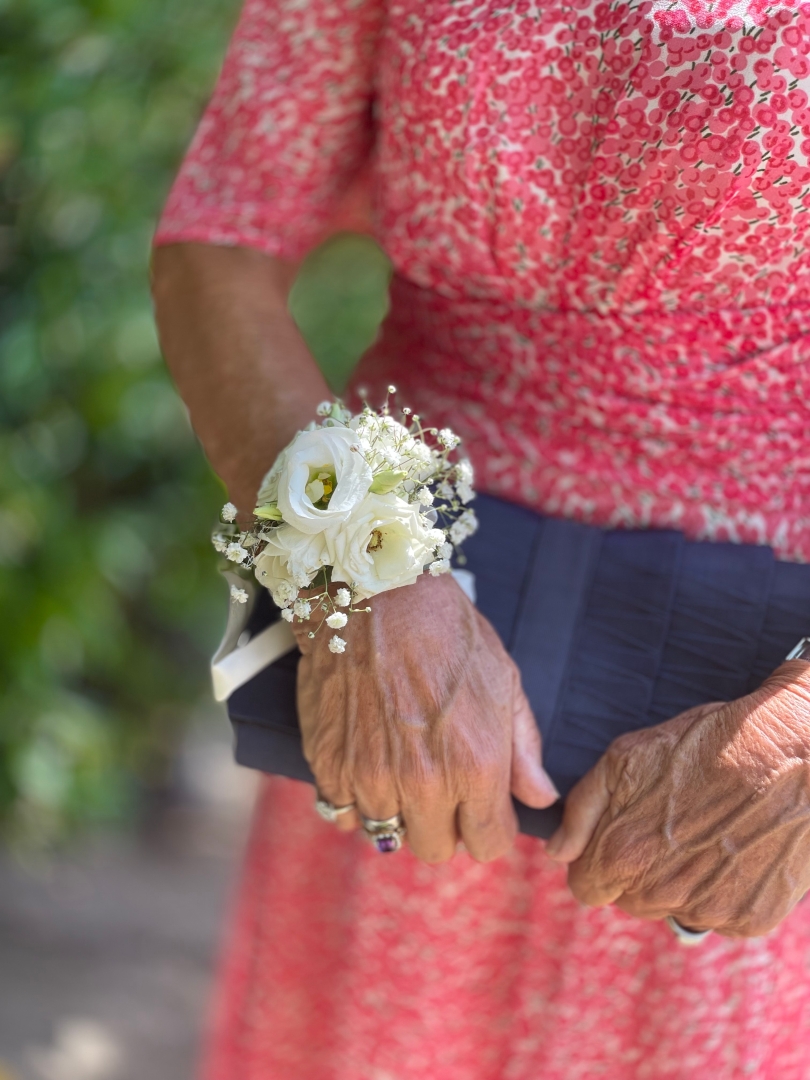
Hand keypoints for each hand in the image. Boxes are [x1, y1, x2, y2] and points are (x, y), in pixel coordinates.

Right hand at [293, 573, 558, 862]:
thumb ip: (524, 748)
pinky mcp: (328, 765)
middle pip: (438, 850)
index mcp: (476, 765)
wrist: (372, 594)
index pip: (489, 844)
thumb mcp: (503, 679)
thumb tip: (540, 798)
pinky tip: (366, 763)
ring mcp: (370, 778)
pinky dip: (355, 799)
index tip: (482, 805)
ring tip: (400, 764)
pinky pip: (343, 814)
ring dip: (397, 810)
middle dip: (444, 824)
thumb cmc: (446, 629)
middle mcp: (424, 783)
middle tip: (440, 783)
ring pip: (389, 835)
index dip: (489, 826)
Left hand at [545, 662, 809, 936]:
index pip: (586, 888)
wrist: (791, 754)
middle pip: (629, 900)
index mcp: (623, 855)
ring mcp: (709, 911)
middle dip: (637, 869)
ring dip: (681, 881)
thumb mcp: (625, 757)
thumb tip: (557, 850)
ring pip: (674, 908)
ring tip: (707, 832)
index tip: (618, 838)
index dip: (596, 861)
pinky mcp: (751, 919)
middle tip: (668, 826)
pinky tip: (735, 848)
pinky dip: (724, 890)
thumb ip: (581, 809)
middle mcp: (662, 893)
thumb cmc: (705, 746)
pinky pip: (720, 916)